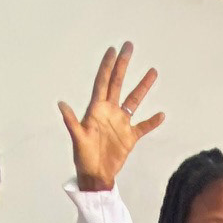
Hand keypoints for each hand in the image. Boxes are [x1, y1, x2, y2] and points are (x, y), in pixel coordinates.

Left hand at [59, 43, 163, 190]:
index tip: (112, 50)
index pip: (102, 82)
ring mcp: (121, 123)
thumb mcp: (77, 139)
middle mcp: (109, 112)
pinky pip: (143, 126)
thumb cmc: (83, 157)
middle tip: (128, 46)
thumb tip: (61, 104)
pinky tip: (161, 115)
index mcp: (96, 110)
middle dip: (123, 65)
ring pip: (134, 100)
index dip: (107, 66)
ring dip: (143, 87)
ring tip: (152, 71)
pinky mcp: (130, 137)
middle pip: (117, 83)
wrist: (95, 175)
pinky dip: (152, 121)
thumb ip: (71, 121)